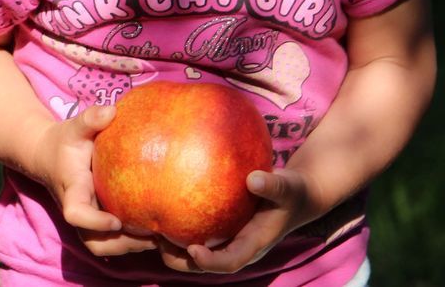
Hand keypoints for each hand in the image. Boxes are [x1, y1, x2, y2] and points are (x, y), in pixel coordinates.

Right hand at [30, 105, 157, 256]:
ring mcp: (86, 221)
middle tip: (151, 233)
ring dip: (131, 246)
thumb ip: (90, 119)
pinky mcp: (95, 224)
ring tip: (160, 235)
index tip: (116, 220)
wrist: (47, 156)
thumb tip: (112, 110)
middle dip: (121, 244)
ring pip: (104, 248)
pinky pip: (112, 243)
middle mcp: (77, 211)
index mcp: (72, 189)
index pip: (76, 214)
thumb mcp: (74, 127)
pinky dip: (133, 242)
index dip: (95, 222)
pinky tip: (157, 231)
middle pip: (94, 243)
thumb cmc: (65, 141)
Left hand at [159, 169, 310, 273]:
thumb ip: (273, 185)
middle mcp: (236, 246)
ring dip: (172, 246)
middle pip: (204, 264)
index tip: (193, 249)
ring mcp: (226, 239)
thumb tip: (253, 179)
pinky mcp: (218, 228)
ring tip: (149, 230)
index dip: (211, 262)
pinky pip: (194, 232)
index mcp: (253, 244)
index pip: (230, 262)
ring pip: (194, 252)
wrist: (295, 195)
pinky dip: (177, 226)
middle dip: (180, 260)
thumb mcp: (288, 187)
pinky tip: (158, 209)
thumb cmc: (292, 191)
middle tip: (158, 241)